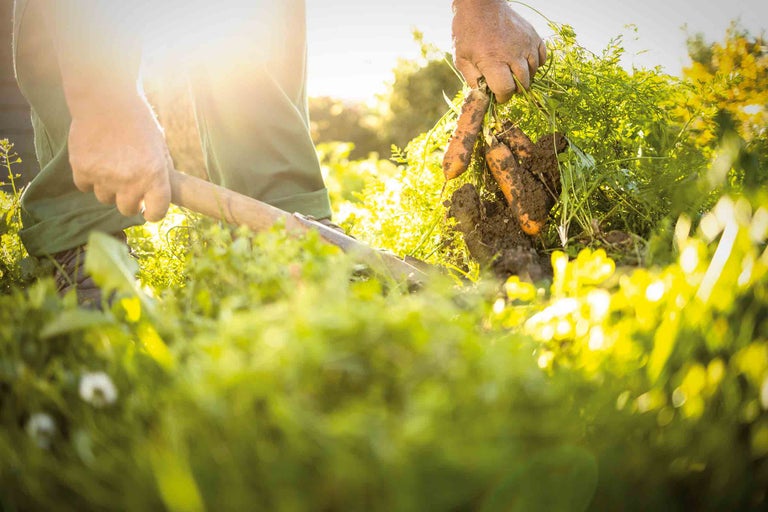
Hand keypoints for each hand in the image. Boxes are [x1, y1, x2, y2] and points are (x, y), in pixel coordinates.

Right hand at [68, 99, 172, 221]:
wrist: (106, 100)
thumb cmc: (138, 121)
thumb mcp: (159, 146)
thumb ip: (161, 171)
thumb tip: (163, 193)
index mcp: (154, 176)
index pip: (156, 213)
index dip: (153, 212)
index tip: (149, 209)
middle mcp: (129, 181)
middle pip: (127, 209)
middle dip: (129, 200)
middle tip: (128, 185)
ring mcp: (104, 177)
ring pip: (105, 198)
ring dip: (108, 188)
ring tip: (111, 166)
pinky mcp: (81, 170)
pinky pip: (85, 186)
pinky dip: (89, 178)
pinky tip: (95, 161)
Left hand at [452, 0, 546, 101]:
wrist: (480, 6)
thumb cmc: (467, 33)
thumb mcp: (461, 59)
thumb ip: (473, 81)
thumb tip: (484, 96)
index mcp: (493, 61)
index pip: (506, 90)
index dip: (502, 97)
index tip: (497, 95)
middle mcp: (512, 54)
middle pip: (522, 84)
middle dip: (513, 89)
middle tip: (504, 84)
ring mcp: (526, 44)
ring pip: (533, 72)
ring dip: (524, 78)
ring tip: (512, 73)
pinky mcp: (533, 36)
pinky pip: (542, 58)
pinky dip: (535, 64)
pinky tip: (524, 63)